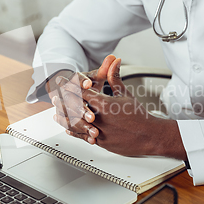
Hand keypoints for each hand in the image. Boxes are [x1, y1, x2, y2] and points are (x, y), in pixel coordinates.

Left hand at [54, 58, 186, 159]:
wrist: (149, 135)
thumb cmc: (139, 115)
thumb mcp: (125, 94)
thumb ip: (114, 77)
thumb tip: (114, 61)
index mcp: (104, 103)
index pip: (80, 91)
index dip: (69, 84)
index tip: (61, 80)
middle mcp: (99, 118)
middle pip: (73, 107)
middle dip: (62, 101)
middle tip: (54, 96)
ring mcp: (98, 131)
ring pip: (74, 123)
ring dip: (64, 117)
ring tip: (57, 112)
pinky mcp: (100, 142)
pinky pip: (82, 136)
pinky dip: (74, 131)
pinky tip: (68, 128)